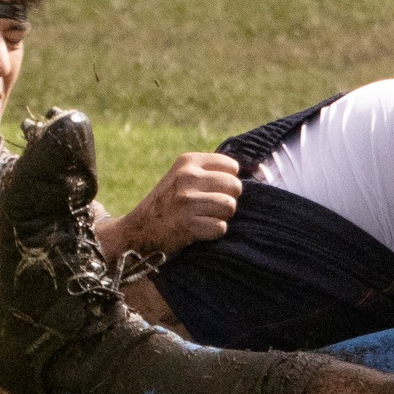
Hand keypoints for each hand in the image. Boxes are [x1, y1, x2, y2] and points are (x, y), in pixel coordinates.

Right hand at [97, 152, 241, 258]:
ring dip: (221, 217)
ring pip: (230, 207)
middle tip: (209, 209)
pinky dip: (212, 233)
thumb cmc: (167, 204)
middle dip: (228, 200)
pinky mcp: (186, 223)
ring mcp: (186, 200)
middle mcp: (187, 177)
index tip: (214, 192)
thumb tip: (257, 170)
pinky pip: (220, 227)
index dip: (229, 183)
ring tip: (202, 219)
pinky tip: (196, 231)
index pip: (233, 167)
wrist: (137, 231)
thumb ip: (210, 172)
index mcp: (188, 161)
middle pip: (235, 187)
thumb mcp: (182, 177)